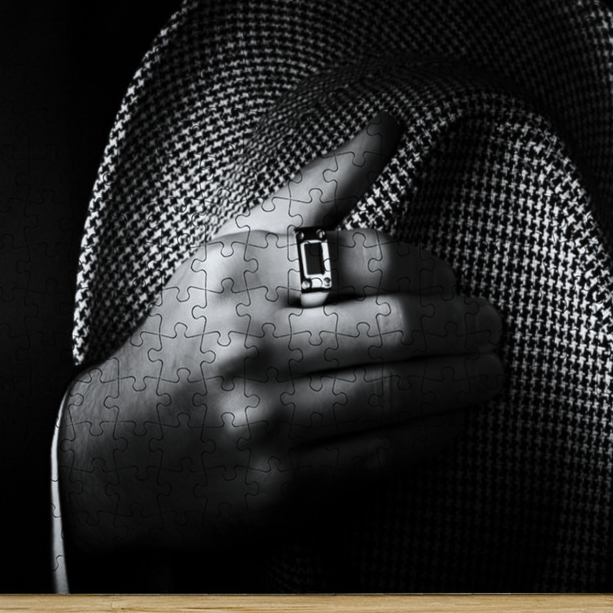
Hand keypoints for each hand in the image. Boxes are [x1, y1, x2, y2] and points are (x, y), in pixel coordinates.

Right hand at [58, 116, 503, 553]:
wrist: (120, 452)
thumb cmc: (191, 337)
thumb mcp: (233, 250)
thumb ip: (315, 191)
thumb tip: (392, 125)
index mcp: (237, 273)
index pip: (369, 258)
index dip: (432, 269)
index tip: (454, 278)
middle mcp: (247, 345)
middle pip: (396, 327)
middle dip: (464, 325)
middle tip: (492, 323)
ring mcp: (264, 420)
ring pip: (399, 394)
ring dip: (465, 381)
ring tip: (490, 369)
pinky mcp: (281, 486)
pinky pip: (383, 454)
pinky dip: (435, 432)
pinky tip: (454, 416)